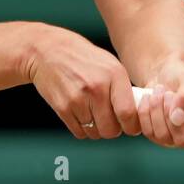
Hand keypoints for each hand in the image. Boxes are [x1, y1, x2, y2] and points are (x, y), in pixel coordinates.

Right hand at [24, 26, 139, 139]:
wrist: (47, 50)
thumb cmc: (82, 58)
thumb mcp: (109, 64)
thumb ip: (123, 88)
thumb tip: (137, 115)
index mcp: (114, 75)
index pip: (129, 113)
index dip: (132, 126)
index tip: (130, 127)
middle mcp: (97, 87)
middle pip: (111, 129)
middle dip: (112, 129)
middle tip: (109, 120)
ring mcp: (78, 98)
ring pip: (95, 133)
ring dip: (96, 129)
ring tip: (92, 114)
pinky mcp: (62, 107)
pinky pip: (79, 132)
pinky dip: (82, 128)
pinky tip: (80, 114)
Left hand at [136, 55, 183, 152]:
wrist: (164, 75)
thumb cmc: (183, 76)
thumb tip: (177, 118)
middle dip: (172, 114)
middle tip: (169, 93)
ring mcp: (176, 139)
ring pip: (163, 136)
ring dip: (157, 110)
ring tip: (159, 90)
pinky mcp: (158, 136)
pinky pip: (148, 132)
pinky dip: (145, 112)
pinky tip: (149, 98)